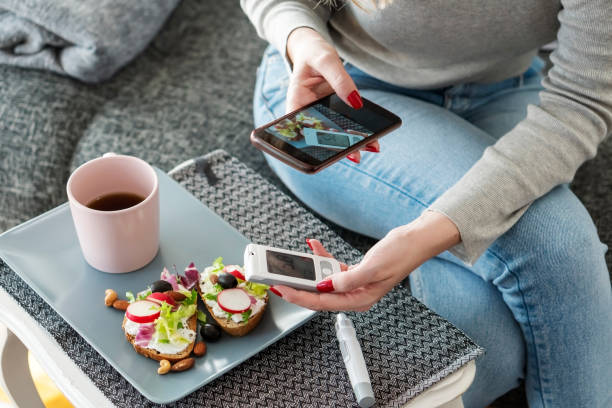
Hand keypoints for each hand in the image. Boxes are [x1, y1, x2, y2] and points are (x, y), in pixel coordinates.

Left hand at [271, 211, 460, 310]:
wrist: (414, 241)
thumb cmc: (400, 255)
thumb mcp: (372, 267)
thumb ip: (348, 279)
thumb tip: (325, 286)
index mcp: (360, 300)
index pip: (322, 303)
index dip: (299, 296)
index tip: (281, 289)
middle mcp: (355, 295)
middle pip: (318, 295)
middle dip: (297, 285)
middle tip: (277, 278)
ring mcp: (354, 285)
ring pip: (323, 281)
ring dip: (308, 268)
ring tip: (292, 258)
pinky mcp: (354, 273)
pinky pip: (332, 268)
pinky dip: (322, 258)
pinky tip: (314, 246)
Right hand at [286, 27, 378, 162]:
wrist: (314, 50)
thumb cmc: (314, 53)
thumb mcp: (326, 59)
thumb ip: (340, 79)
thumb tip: (356, 102)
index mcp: (295, 102)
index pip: (299, 128)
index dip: (311, 142)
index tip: (326, 149)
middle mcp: (307, 114)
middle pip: (319, 136)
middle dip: (337, 148)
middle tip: (355, 156)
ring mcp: (321, 116)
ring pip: (333, 135)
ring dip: (350, 144)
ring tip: (369, 148)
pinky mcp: (333, 114)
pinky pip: (343, 127)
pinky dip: (357, 134)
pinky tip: (372, 140)